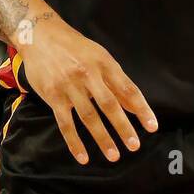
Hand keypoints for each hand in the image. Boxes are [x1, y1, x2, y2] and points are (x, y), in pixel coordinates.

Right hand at [19, 18, 157, 163]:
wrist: (41, 36)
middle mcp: (88, 74)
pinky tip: (83, 157)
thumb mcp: (100, 57)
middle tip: (134, 146)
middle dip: (123, 127)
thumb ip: (116, 81)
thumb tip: (134, 106)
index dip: (141, 109)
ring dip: (102, 138)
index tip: (152, 126)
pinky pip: (65, 123)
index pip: (127, 89)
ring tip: (114, 155)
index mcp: (104, 63)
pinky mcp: (53, 96)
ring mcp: (69, 86)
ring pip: (89, 117)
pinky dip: (74, 142)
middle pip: (109, 105)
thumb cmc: (75, 48)